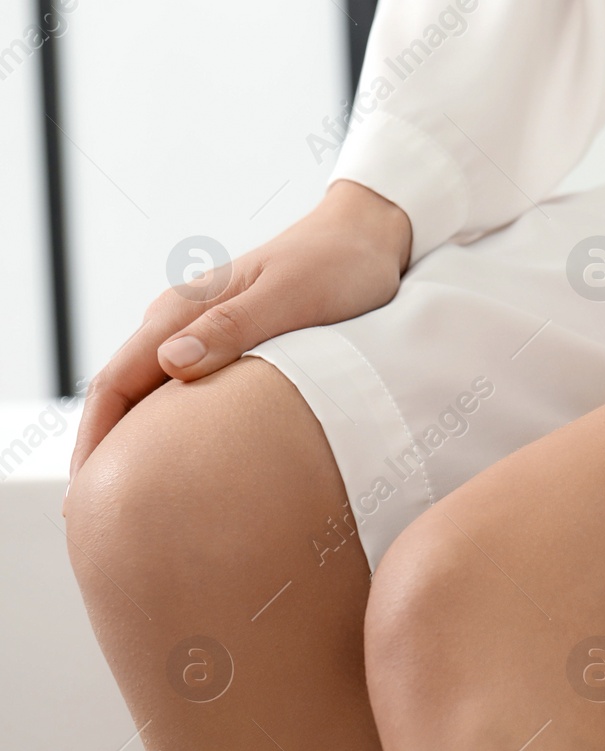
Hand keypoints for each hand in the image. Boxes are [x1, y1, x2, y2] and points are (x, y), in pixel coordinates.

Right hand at [67, 179, 412, 490]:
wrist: (368, 236)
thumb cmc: (338, 265)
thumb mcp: (292, 296)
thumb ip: (234, 327)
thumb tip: (170, 364)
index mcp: (183, 310)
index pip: (116, 382)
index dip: (96, 440)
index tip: (89, 492)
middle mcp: (181, 320)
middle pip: (124, 394)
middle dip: (106, 451)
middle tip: (97, 514)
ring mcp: (202, 331)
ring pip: (152, 393)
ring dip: (136, 441)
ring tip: (133, 496)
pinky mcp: (230, 342)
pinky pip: (187, 389)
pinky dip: (173, 426)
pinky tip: (182, 459)